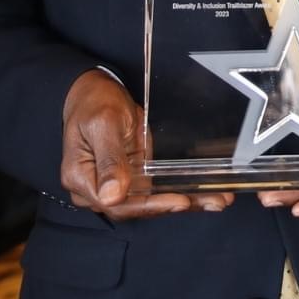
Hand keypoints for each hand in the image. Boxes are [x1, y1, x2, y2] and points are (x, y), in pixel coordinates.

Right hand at [60, 69, 229, 218]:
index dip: (150, 206)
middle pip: (137, 207)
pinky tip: (203, 194)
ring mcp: (116, 183)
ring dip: (184, 202)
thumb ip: (109, 159)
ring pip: (150, 201)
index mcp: (82, 179)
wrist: (94, 91)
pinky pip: (155, 189)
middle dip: (174, 206)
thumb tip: (111, 195)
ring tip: (216, 200)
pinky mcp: (131, 176)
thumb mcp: (103, 125)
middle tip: (211, 202)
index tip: (178, 201)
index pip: (118, 204)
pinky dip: (179, 190)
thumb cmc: (93, 104)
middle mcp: (97, 188)